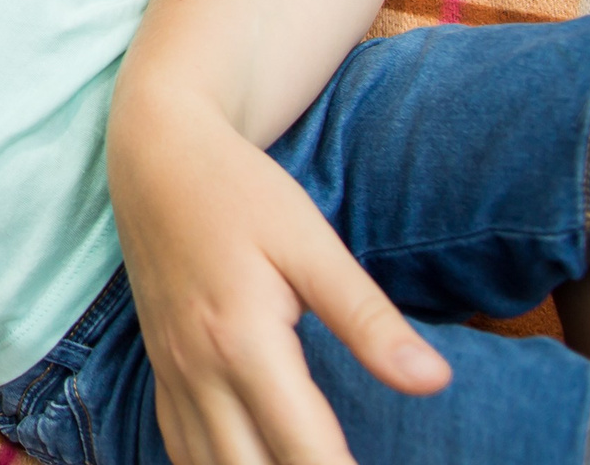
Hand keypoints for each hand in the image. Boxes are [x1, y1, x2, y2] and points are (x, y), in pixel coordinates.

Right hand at [110, 95, 449, 464]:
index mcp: (242, 342)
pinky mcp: (160, 368)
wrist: (155, 154)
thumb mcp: (311, 243)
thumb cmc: (239, 192)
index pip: (306, 451)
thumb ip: (367, 318)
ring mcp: (172, 374)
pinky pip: (180, 450)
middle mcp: (198, 371)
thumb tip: (434, 381)